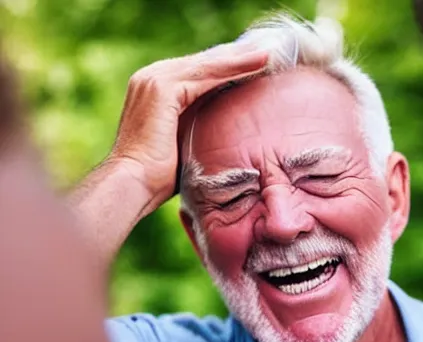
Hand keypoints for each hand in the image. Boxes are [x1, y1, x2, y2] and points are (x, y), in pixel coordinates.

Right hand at [108, 42, 267, 211]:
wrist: (134, 185)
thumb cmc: (157, 178)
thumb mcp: (182, 145)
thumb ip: (196, 128)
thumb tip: (225, 132)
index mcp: (154, 90)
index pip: (197, 74)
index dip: (227, 70)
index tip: (256, 68)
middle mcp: (151, 78)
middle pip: (203, 64)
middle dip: (237, 59)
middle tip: (267, 54)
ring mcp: (155, 79)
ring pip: (207, 65)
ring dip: (240, 59)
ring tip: (268, 56)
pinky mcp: (163, 88)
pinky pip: (206, 74)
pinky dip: (233, 69)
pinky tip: (256, 64)